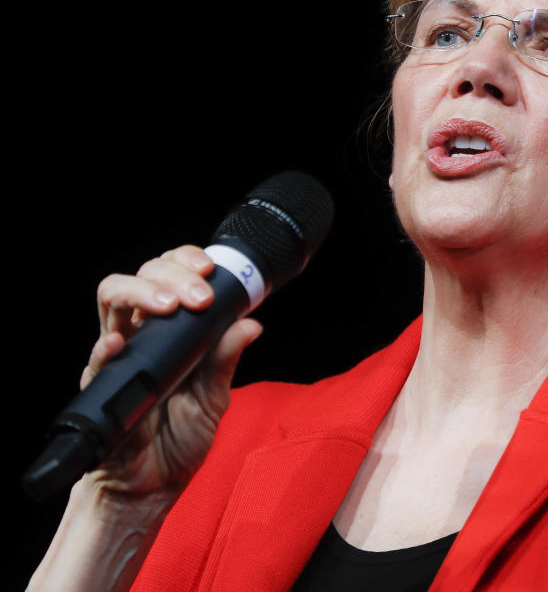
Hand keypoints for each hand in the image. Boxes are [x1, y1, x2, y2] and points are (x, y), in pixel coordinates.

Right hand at [86, 245, 260, 497]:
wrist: (152, 485)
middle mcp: (142, 334)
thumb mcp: (214, 397)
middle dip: (173, 273)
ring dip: (143, 292)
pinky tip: (120, 341)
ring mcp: (119, 355)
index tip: (212, 268)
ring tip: (170, 306)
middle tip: (200, 295)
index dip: (186, 261)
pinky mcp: (100, 385)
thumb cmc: (180, 438)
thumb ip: (226, 360)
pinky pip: (97, 358)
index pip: (170, 275)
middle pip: (143, 276)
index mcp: (172, 330)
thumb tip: (251, 324)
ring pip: (113, 298)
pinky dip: (107, 346)